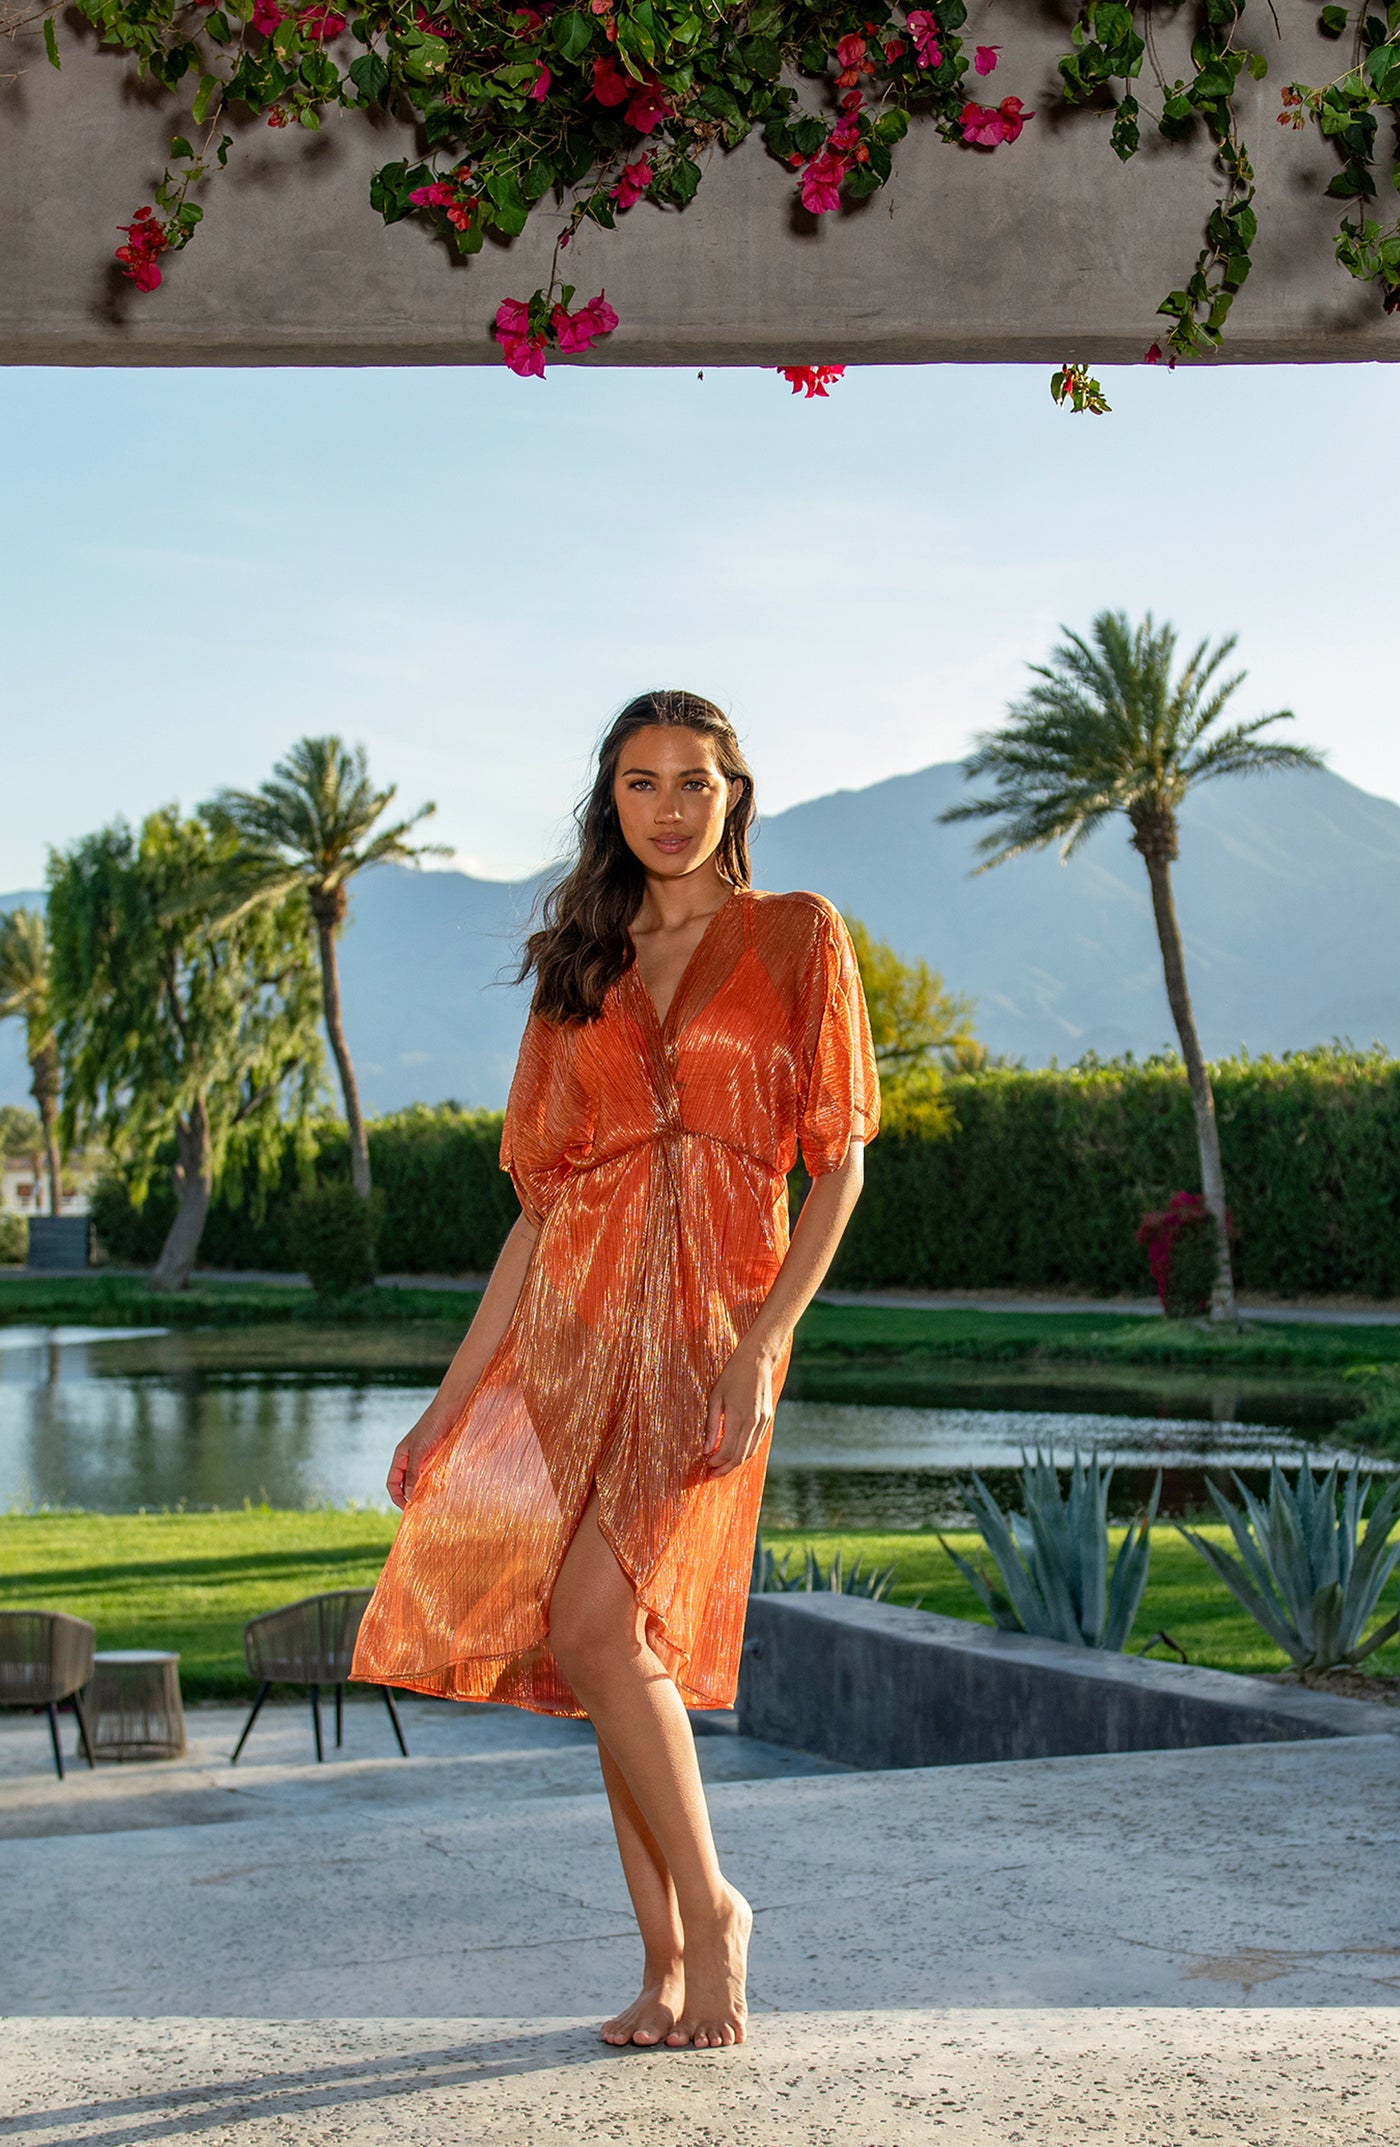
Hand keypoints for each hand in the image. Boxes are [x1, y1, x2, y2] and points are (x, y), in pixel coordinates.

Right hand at [386, 1422, 440, 1509]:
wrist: (450, 1411)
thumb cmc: (431, 1426)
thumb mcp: (419, 1450)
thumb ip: (413, 1472)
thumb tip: (409, 1495)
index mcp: (400, 1458)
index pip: (393, 1483)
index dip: (396, 1497)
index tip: (406, 1508)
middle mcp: (411, 1461)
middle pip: (407, 1486)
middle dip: (411, 1498)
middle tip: (421, 1510)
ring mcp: (425, 1461)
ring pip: (421, 1483)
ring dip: (425, 1493)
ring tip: (432, 1502)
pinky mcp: (438, 1460)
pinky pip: (434, 1477)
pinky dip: (436, 1485)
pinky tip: (442, 1489)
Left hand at [703, 1344, 776, 1477]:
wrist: (757, 1360)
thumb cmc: (732, 1375)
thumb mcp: (715, 1398)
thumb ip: (711, 1426)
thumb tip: (706, 1449)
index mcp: (739, 1417)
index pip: (728, 1450)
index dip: (716, 1462)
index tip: (706, 1464)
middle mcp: (754, 1422)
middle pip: (740, 1457)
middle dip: (725, 1468)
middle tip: (712, 1474)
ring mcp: (764, 1421)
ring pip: (751, 1452)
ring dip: (736, 1463)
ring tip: (721, 1467)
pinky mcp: (768, 1419)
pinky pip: (756, 1442)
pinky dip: (745, 1451)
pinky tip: (734, 1453)